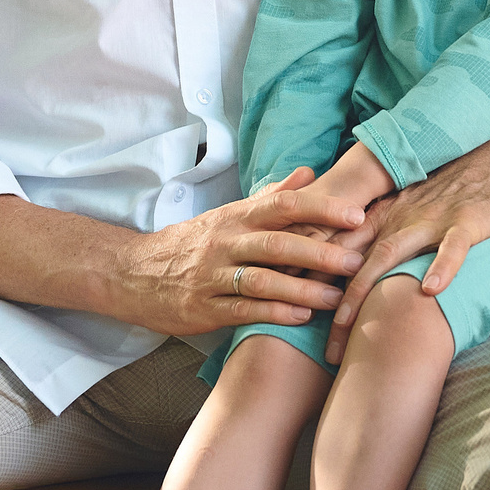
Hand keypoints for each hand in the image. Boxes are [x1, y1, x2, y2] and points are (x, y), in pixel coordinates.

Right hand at [116, 167, 368, 335]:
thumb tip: (310, 173)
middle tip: (356, 261)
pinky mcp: (203, 308)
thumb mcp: (228, 215)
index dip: (320, 209)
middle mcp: (225, 243)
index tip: (356, 214)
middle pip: (277, 244)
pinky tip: (302, 316)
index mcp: (236, 217)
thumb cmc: (192, 243)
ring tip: (338, 297)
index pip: (282, 205)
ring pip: (263, 281)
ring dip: (303, 289)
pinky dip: (274, 313)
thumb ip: (271, 196)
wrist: (133, 272)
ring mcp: (213, 277)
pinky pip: (243, 310)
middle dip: (319, 253)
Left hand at [322, 130, 489, 363]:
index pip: (338, 254)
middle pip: (357, 263)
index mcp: (383, 217)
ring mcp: (431, 219)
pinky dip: (440, 267)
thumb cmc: (456, 190)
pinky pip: (452, 246)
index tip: (293, 321)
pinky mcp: (467, 221)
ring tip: (350, 326)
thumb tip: (361, 279)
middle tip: (325, 350)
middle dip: (335, 305)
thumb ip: (386, 239)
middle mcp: (398, 218)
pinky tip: (430, 291)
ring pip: (390, 254)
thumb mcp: (411, 212)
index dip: (313, 285)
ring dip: (367, 290)